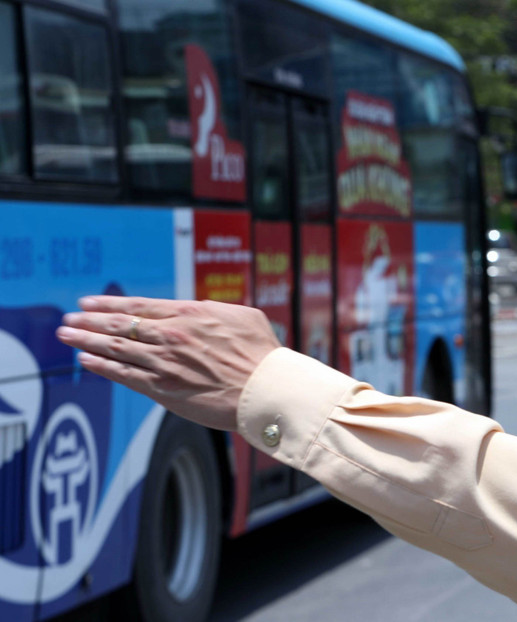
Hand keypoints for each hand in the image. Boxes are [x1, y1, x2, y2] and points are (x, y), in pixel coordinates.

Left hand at [56, 297, 281, 430]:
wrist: (266, 389)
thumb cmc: (262, 354)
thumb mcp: (243, 317)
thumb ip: (215, 312)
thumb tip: (203, 310)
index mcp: (190, 314)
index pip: (139, 306)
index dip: (110, 303)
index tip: (89, 302)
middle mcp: (172, 335)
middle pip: (120, 325)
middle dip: (90, 320)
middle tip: (69, 319)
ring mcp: (165, 362)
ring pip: (116, 348)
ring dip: (87, 340)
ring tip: (67, 335)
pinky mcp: (164, 388)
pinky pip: (124, 375)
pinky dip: (102, 366)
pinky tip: (86, 360)